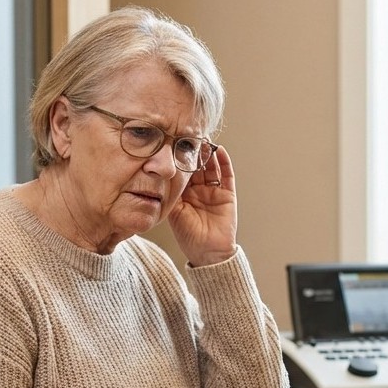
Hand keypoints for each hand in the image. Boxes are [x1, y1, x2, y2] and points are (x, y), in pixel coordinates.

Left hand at [168, 144, 237, 266]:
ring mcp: (214, 191)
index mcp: (184, 193)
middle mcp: (199, 190)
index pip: (182, 170)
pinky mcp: (228, 194)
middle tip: (189, 134)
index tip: (174, 141)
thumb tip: (159, 174)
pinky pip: (227, 175)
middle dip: (194, 150)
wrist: (207, 253)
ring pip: (211, 166)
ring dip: (208, 153)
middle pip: (197, 165)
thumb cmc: (188, 236)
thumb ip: (168, 194)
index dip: (179, 157)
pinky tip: (220, 150)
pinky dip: (224, 162)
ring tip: (204, 138)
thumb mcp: (173, 211)